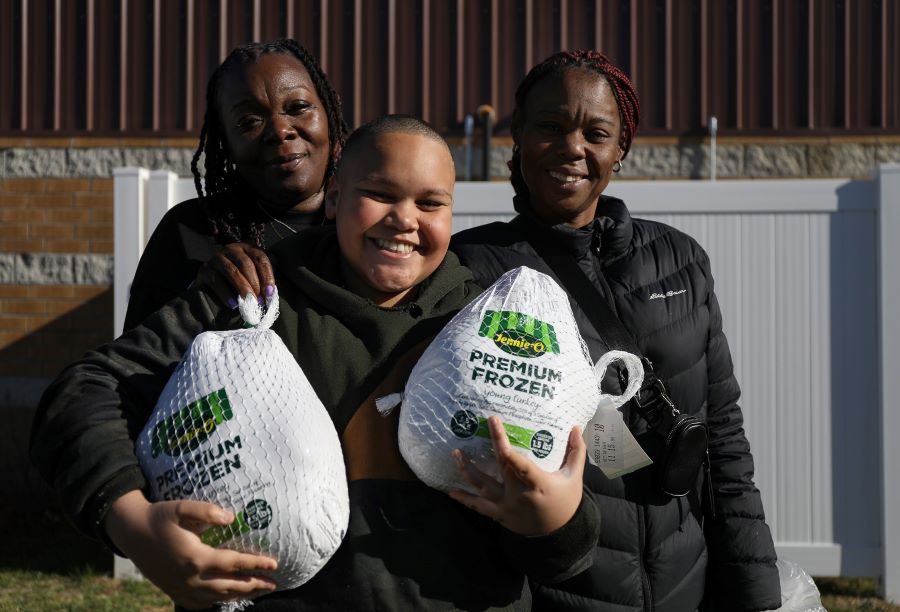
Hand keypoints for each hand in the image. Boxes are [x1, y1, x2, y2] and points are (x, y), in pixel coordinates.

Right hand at [104, 490, 277, 608]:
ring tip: (259, 590)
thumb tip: (231, 517)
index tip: (275, 564)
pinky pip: (200, 603)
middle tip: (274, 583)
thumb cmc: (159, 517)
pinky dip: (217, 601)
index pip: (233, 563)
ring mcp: (181, 588)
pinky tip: (228, 596)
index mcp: (195, 557)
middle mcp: (190, 578)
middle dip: (254, 585)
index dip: (256, 564)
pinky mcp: (174, 592)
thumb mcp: (181, 508)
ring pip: (217, 597)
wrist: (131, 534)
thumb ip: (207, 511)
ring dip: (240, 595)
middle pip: (229, 586)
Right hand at [196, 243, 275, 307]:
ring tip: (250, 302)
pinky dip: (225, 293)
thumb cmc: (240, 277)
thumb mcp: (255, 272)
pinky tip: (233, 304)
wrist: (212, 279)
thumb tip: (272, 289)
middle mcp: (232, 249)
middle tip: (260, 300)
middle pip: (246, 263)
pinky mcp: (205, 269)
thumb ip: (265, 275)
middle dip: (255, 283)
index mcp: (248, 247)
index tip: (270, 292)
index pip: (260, 258)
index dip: (267, 275)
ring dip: (242, 288)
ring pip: (231, 271)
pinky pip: (215, 280)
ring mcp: (217, 257)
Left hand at [449, 416, 585, 535]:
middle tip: (485, 424)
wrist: (560, 535)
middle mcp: (520, 496)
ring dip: (468, 471)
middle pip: (502, 468)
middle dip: (494, 445)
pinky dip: (465, 500)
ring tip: (456, 454)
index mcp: (539, 485)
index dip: (508, 448)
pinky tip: (451, 491)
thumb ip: (576, 452)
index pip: (522, 465)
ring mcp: (507, 507)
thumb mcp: (574, 477)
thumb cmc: (566, 501)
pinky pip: (479, 507)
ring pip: (483, 487)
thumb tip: (578, 427)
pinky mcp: (500, 516)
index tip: (498, 425)